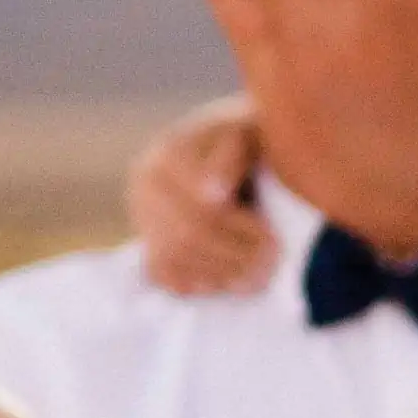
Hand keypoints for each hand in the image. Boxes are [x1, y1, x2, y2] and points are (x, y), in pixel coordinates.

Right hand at [128, 96, 273, 295]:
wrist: (235, 150)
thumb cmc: (253, 140)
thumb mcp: (251, 135)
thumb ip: (234, 157)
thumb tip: (213, 197)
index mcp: (170, 153)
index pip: (201, 206)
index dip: (239, 228)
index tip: (274, 240)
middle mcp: (146, 184)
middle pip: (186, 235)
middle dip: (233, 255)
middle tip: (272, 266)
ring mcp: (143, 215)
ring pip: (174, 257)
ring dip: (219, 273)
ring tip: (259, 278)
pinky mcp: (148, 238)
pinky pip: (163, 272)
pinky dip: (196, 282)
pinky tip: (229, 283)